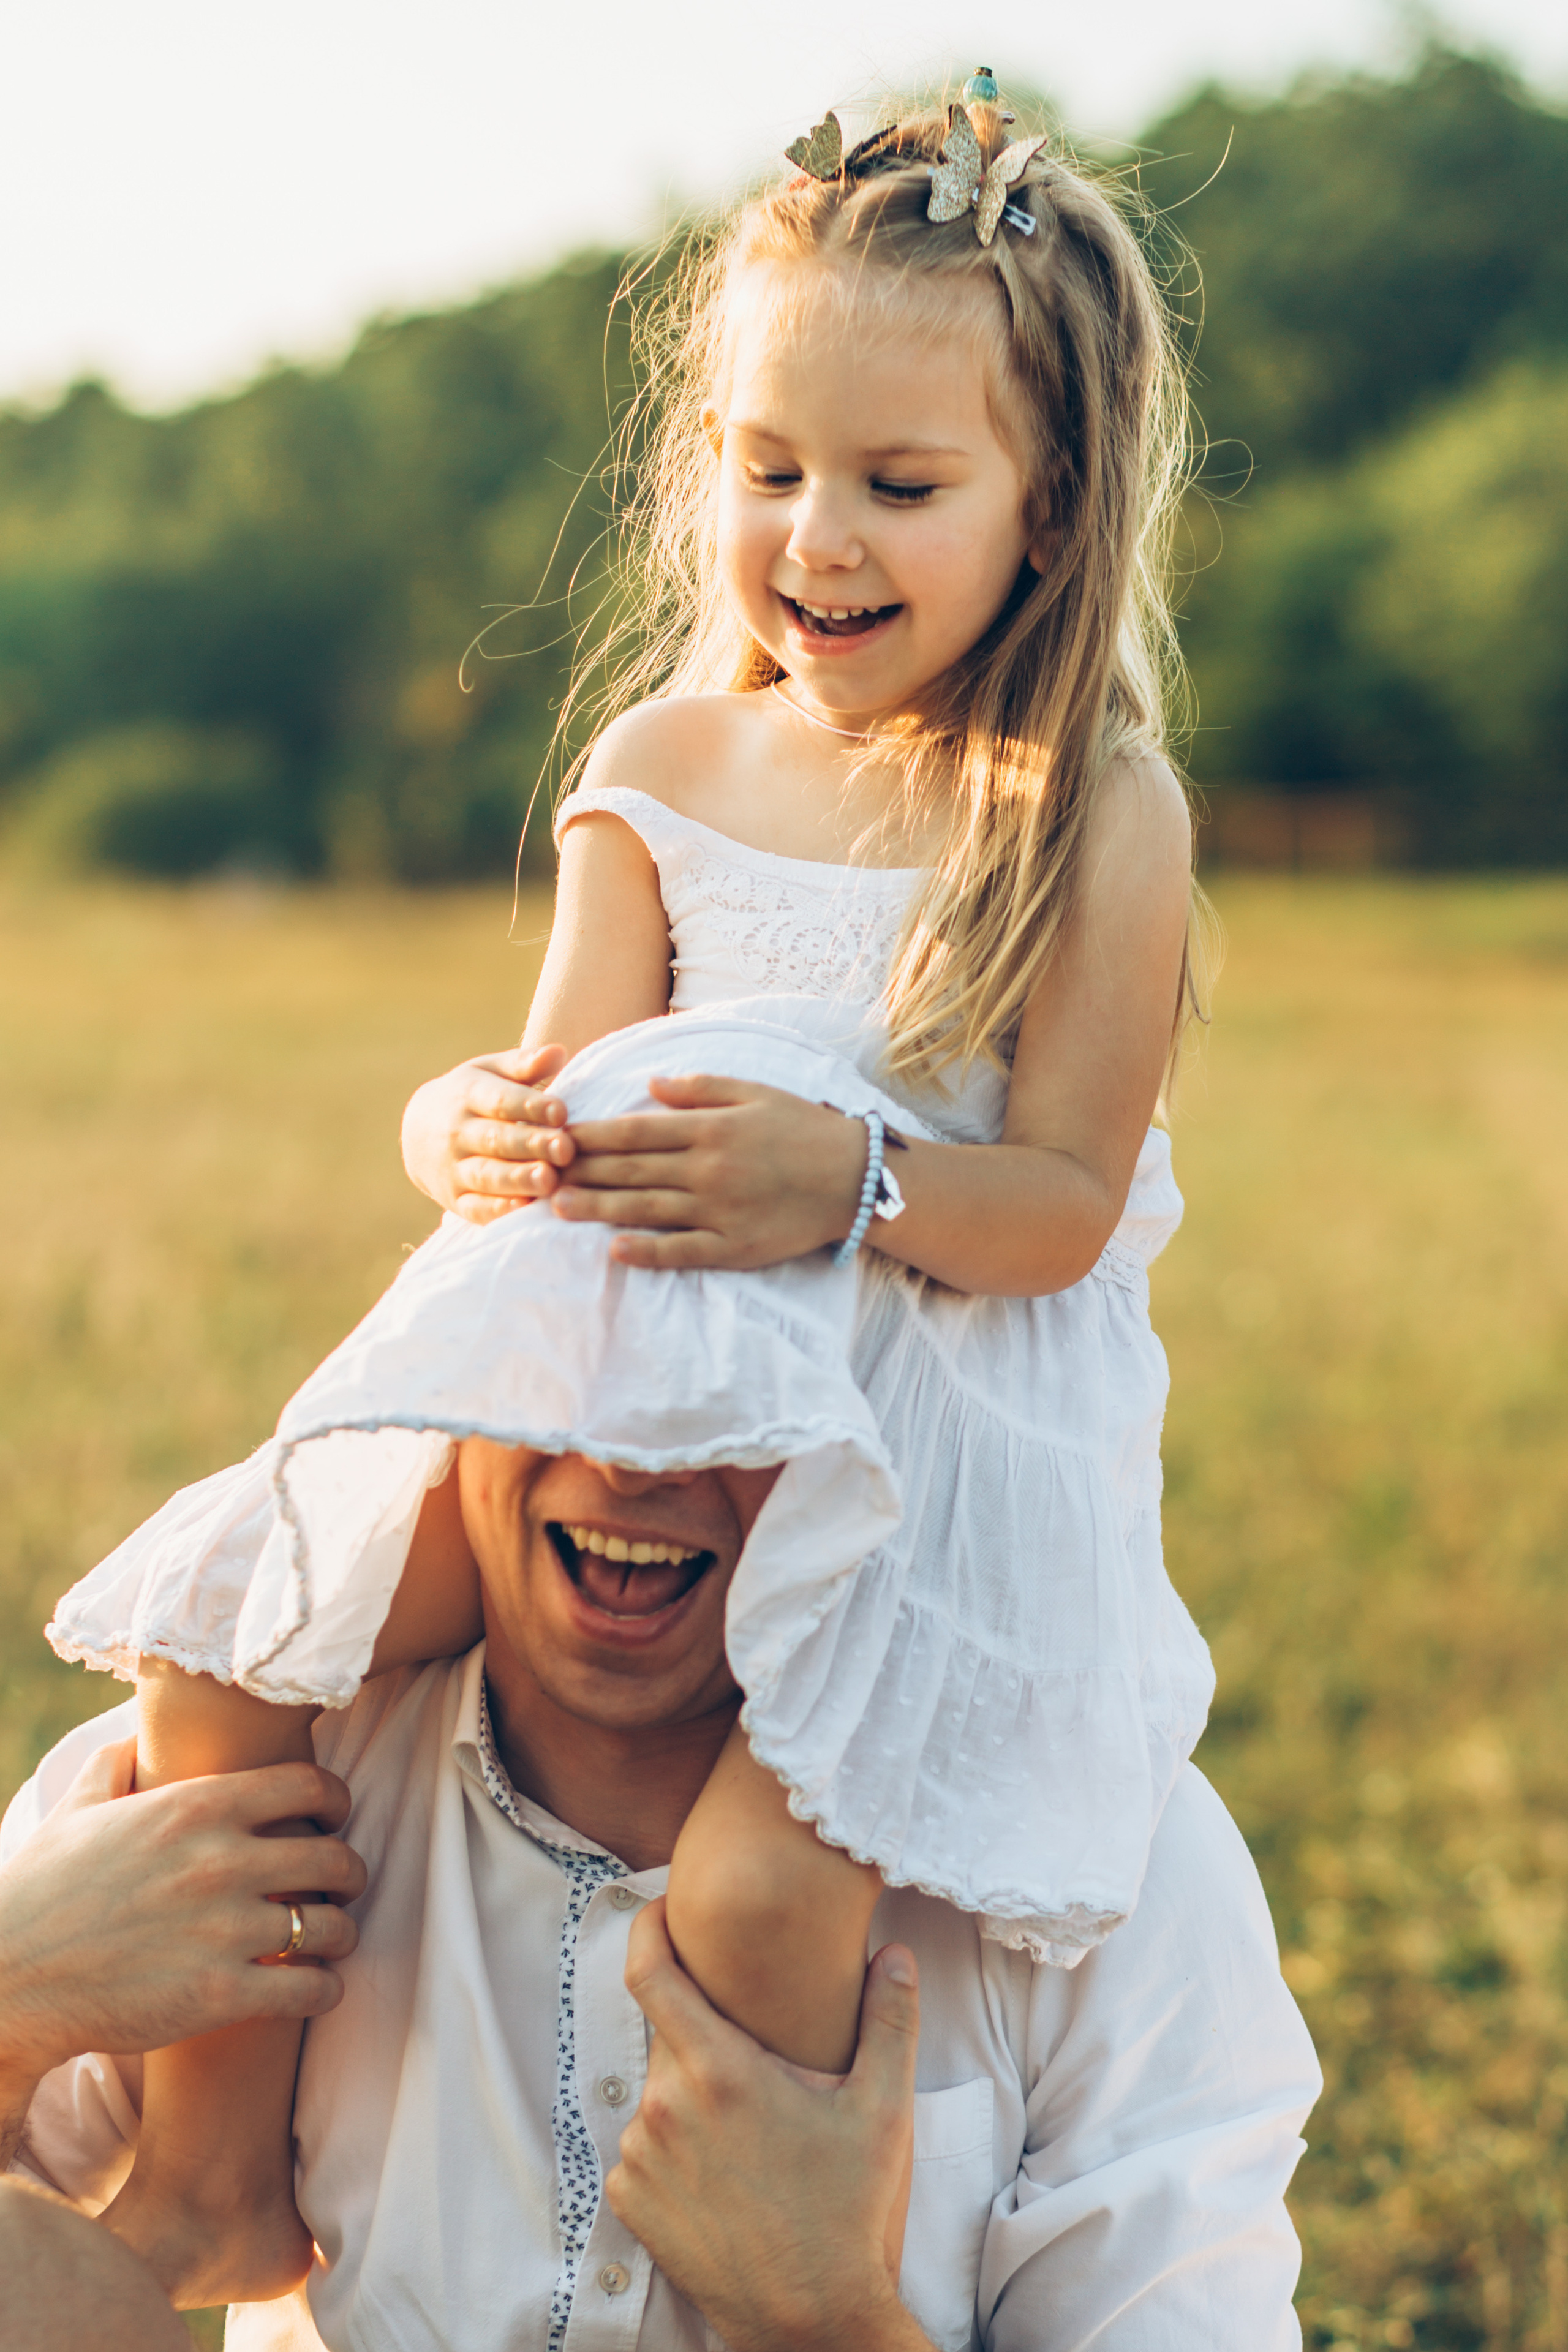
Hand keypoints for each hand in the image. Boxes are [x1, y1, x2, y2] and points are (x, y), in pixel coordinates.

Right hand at [0, 1741, 365, 2093]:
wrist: (8, 1980)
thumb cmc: (39, 1893)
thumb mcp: (77, 1811)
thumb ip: (116, 1765)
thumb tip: (136, 1737)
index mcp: (196, 1807)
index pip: (311, 1785)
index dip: (336, 1802)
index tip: (335, 1818)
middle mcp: (220, 1861)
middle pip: (336, 1858)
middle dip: (349, 1873)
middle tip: (341, 1887)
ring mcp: (224, 1929)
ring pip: (332, 1925)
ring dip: (341, 1934)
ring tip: (329, 1940)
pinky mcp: (219, 1994)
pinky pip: (311, 1988)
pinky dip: (323, 1990)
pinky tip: (314, 1988)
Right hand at [401, 1044, 574, 1223]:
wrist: (417, 1131)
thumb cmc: (472, 1095)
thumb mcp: (490, 1072)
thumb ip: (524, 1065)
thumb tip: (558, 1052)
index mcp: (468, 1094)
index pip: (500, 1100)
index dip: (530, 1105)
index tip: (562, 1110)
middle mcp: (457, 1133)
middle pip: (496, 1139)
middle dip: (531, 1144)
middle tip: (566, 1148)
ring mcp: (453, 1169)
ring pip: (487, 1175)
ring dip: (518, 1179)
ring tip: (549, 1180)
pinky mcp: (454, 1200)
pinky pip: (476, 1208)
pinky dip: (498, 1211)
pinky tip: (524, 1208)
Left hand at [552, 1076, 868, 1271]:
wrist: (855, 1177)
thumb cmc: (804, 1127)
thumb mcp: (754, 1091)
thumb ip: (699, 1088)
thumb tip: (647, 1086)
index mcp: (709, 1128)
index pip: (635, 1131)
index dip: (591, 1135)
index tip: (557, 1135)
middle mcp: (707, 1169)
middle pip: (630, 1170)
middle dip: (581, 1171)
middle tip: (539, 1173)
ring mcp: (719, 1212)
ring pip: (645, 1210)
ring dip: (598, 1209)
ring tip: (558, 1208)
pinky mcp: (735, 1247)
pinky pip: (682, 1252)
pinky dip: (647, 1253)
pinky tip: (614, 1251)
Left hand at [606, 1900, 929, 2351]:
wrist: (809, 2317)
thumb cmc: (848, 2210)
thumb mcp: (882, 2110)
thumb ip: (889, 2020)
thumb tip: (893, 1954)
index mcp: (718, 2070)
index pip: (651, 1972)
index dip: (649, 1929)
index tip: (663, 1911)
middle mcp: (665, 2107)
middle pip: (669, 2038)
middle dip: (706, 2038)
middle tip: (757, 2066)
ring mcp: (641, 2158)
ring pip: (660, 2096)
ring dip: (693, 2099)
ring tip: (751, 2135)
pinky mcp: (630, 2201)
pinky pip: (644, 2151)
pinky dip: (675, 2149)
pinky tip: (725, 2174)